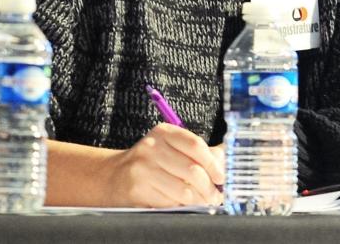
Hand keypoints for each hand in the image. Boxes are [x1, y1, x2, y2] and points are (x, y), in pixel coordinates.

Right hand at [100, 123, 225, 207]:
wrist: (112, 176)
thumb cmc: (150, 162)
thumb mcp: (170, 148)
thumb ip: (198, 152)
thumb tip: (227, 159)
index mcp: (163, 132)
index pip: (195, 145)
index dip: (214, 164)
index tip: (222, 177)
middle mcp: (151, 148)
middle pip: (192, 170)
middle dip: (209, 188)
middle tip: (216, 197)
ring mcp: (142, 169)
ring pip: (182, 190)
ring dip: (199, 201)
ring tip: (205, 203)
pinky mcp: (137, 190)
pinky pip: (168, 202)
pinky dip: (182, 207)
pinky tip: (186, 206)